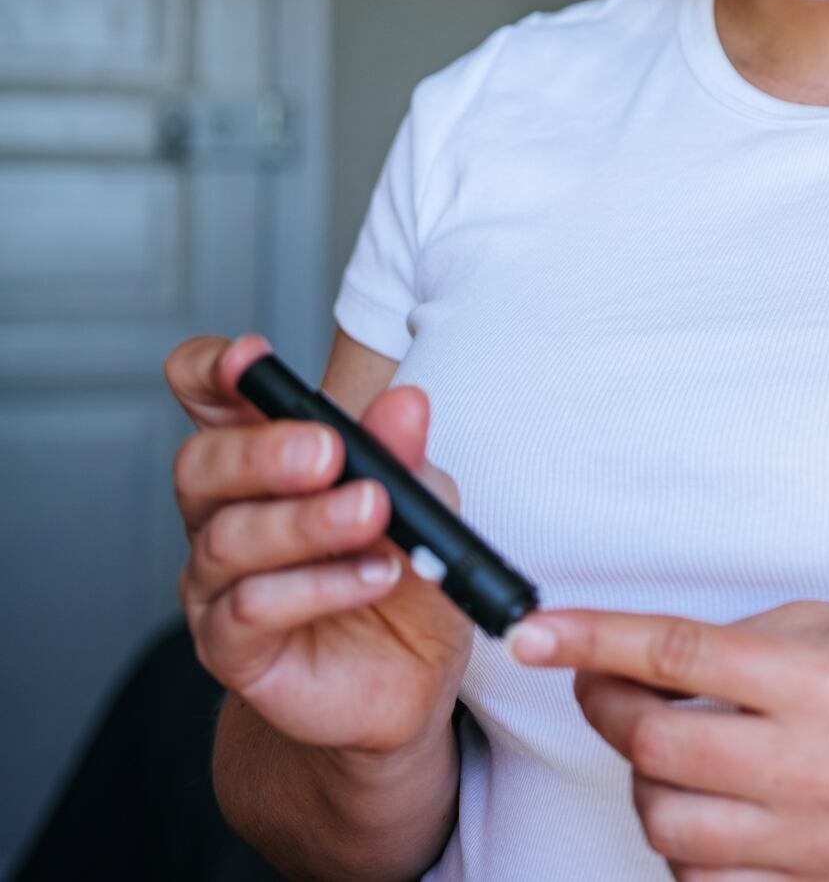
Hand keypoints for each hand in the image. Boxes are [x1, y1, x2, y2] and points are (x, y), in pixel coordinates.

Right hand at [165, 333, 472, 754]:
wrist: (412, 676)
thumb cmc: (405, 572)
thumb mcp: (422, 500)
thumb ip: (405, 454)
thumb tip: (407, 404)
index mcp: (262, 463)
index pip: (207, 401)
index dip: (212, 371)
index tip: (251, 359)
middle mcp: (224, 515)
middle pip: (201, 465)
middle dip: (264, 451)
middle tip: (327, 451)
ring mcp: (218, 583)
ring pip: (228, 539)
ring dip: (306, 522)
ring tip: (373, 513)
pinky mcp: (231, 648)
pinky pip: (252, 609)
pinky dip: (319, 587)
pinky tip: (374, 575)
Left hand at [506, 599, 828, 879]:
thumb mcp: (827, 622)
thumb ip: (730, 642)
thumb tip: (621, 658)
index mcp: (823, 679)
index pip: (677, 655)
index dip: (594, 640)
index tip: (535, 633)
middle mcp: (817, 763)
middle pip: (656, 743)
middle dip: (610, 706)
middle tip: (611, 683)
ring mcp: (813, 836)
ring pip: (665, 817)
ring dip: (647, 776)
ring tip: (679, 745)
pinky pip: (699, 875)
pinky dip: (684, 836)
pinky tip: (710, 798)